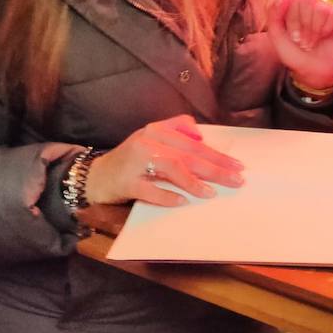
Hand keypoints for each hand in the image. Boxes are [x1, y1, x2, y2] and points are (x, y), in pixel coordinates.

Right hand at [86, 115, 244, 206]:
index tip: (237, 165)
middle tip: (236, 180)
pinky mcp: (126, 182)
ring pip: (171, 168)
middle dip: (214, 168)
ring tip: (211, 192)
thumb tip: (201, 136)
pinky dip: (167, 196)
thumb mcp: (152, 140)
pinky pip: (150, 189)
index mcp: (156, 130)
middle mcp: (147, 141)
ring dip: (193, 181)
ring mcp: (135, 161)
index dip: (216, 153)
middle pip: (187, 154)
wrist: (94, 177)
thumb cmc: (130, 161)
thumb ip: (175, 132)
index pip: (192, 141)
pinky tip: (183, 202)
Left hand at [267, 0, 332, 89]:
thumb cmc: (294, 53)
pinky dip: (327, 29)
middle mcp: (309, 3)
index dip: (291, 18)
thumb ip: (273, 16)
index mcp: (292, 4)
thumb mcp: (277, 37)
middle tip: (302, 40)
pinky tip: (325, 37)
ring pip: (321, 8)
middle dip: (303, 24)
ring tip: (312, 42)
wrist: (312, 72)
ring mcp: (325, 8)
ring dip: (315, 30)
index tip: (292, 36)